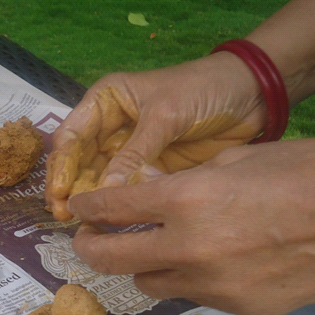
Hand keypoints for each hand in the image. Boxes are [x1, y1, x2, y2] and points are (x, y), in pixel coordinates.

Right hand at [46, 52, 269, 219]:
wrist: (252, 94)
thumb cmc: (203, 89)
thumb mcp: (164, 116)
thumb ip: (133, 154)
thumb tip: (103, 193)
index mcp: (106, 102)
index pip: (71, 136)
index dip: (61, 165)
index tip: (61, 192)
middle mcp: (110, 127)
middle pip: (79, 162)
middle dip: (70, 188)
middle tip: (65, 217)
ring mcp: (129, 151)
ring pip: (98, 179)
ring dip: (90, 200)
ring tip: (84, 224)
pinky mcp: (149, 169)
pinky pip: (126, 189)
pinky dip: (118, 205)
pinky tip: (111, 223)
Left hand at [66, 138, 314, 314]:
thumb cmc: (311, 171)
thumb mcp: (240, 159)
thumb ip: (185, 181)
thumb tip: (150, 190)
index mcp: (187, 199)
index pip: (111, 207)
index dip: (86, 208)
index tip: (76, 209)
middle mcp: (189, 247)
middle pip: (110, 258)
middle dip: (88, 247)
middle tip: (85, 240)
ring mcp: (214, 285)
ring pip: (149, 284)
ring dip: (144, 265)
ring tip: (157, 250)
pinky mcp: (240, 309)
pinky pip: (195, 295)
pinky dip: (192, 279)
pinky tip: (214, 262)